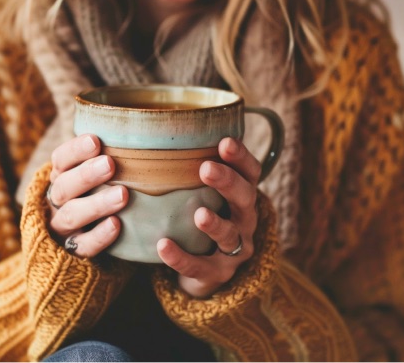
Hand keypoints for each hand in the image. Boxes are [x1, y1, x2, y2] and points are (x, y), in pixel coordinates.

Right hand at [47, 134, 128, 257]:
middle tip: (110, 164)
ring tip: (122, 195)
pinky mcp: (73, 253)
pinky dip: (99, 235)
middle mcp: (56, 202)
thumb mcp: (94, 179)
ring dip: (96, 204)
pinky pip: (83, 246)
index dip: (75, 151)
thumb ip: (108, 160)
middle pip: (64, 187)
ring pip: (72, 215)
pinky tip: (116, 225)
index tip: (95, 141)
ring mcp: (62, 229)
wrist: (77, 246)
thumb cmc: (95, 199)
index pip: (60, 160)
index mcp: (60, 178)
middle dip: (86, 175)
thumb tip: (144, 130)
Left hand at [157, 137, 259, 297]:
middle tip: (206, 168)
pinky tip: (163, 245)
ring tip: (199, 215)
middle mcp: (245, 220)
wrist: (207, 271)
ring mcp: (234, 250)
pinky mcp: (216, 273)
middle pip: (245, 198)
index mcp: (242, 196)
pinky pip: (199, 266)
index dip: (241, 157)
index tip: (225, 142)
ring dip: (215, 224)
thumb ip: (189, 168)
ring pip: (230, 235)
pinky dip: (181, 257)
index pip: (251, 172)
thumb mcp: (204, 193)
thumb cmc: (203, 218)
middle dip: (228, 183)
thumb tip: (152, 130)